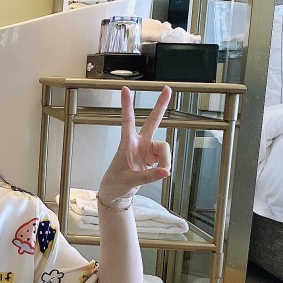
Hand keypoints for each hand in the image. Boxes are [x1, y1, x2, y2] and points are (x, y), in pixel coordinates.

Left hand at [98, 86, 171, 204]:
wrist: (116, 193)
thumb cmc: (115, 183)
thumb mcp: (129, 181)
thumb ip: (148, 176)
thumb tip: (165, 172)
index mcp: (126, 143)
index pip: (127, 121)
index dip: (127, 105)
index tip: (125, 89)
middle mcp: (139, 143)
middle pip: (153, 121)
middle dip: (161, 105)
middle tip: (167, 89)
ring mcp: (147, 149)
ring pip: (164, 148)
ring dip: (166, 160)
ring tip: (161, 172)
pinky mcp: (153, 157)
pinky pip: (165, 159)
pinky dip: (165, 166)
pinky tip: (160, 172)